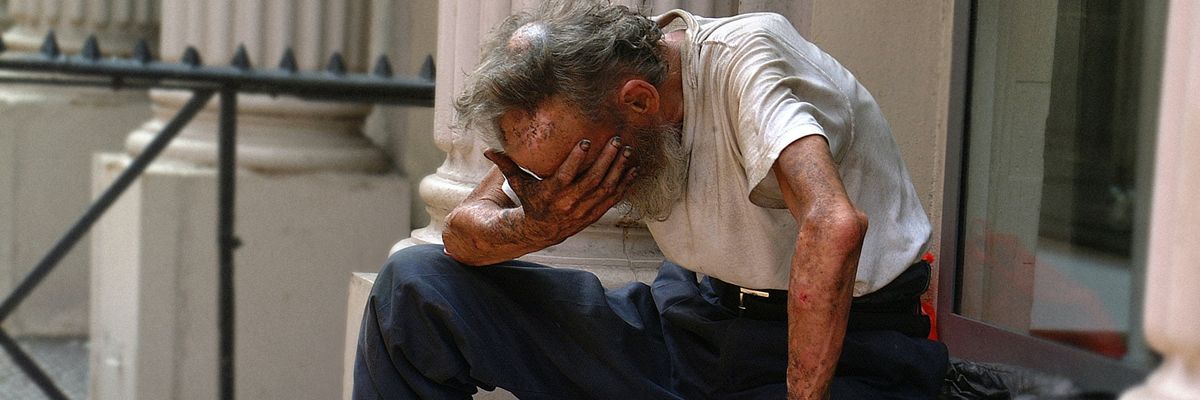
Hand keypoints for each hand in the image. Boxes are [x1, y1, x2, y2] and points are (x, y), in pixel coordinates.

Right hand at [483, 136, 636, 247]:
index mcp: (551, 193)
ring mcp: (584, 210)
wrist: (539, 231)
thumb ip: (506, 165)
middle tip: (617, 140)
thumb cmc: (530, 201)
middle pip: (592, 180)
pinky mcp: (594, 214)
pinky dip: (625, 185)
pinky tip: (633, 170)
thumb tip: (488, 149)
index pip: (566, 175)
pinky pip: (613, 199)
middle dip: (607, 159)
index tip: (586, 141)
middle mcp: (569, 203)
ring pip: (606, 189)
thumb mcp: (518, 183)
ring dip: (619, 170)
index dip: (576, 159)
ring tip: (628, 151)